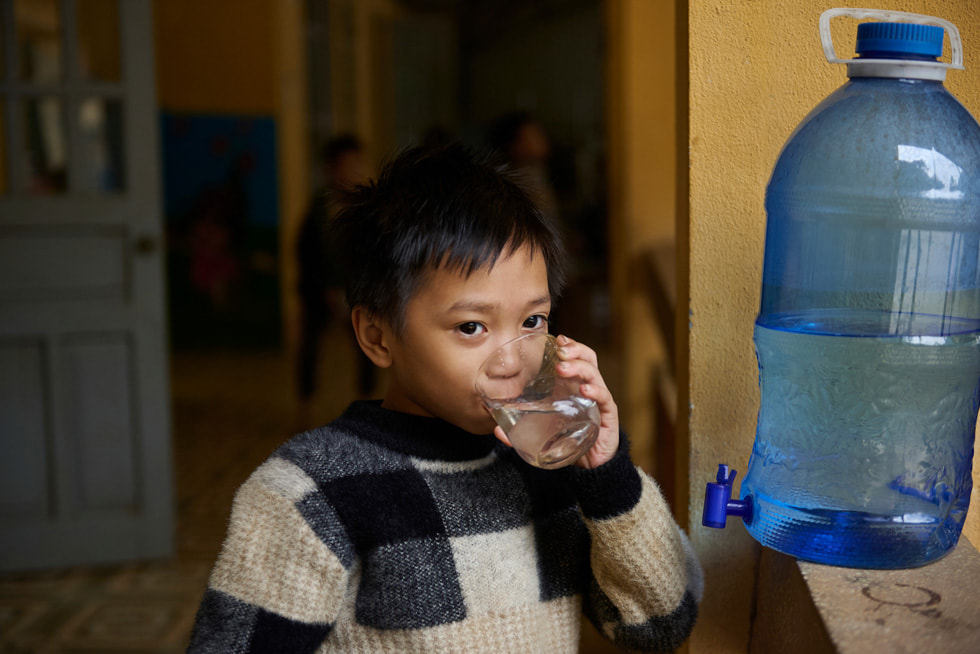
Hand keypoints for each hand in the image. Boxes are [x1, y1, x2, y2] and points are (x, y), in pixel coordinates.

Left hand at [494, 334, 619, 468]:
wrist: (590, 466)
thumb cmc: (569, 441)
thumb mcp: (542, 432)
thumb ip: (520, 431)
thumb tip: (496, 430)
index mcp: (573, 387)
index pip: (576, 357)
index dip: (569, 345)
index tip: (556, 338)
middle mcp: (589, 389)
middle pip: (588, 359)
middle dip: (575, 350)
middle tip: (559, 351)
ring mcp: (599, 401)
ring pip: (594, 375)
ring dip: (579, 368)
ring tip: (563, 368)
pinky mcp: (607, 416)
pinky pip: (604, 398)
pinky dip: (595, 391)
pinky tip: (584, 391)